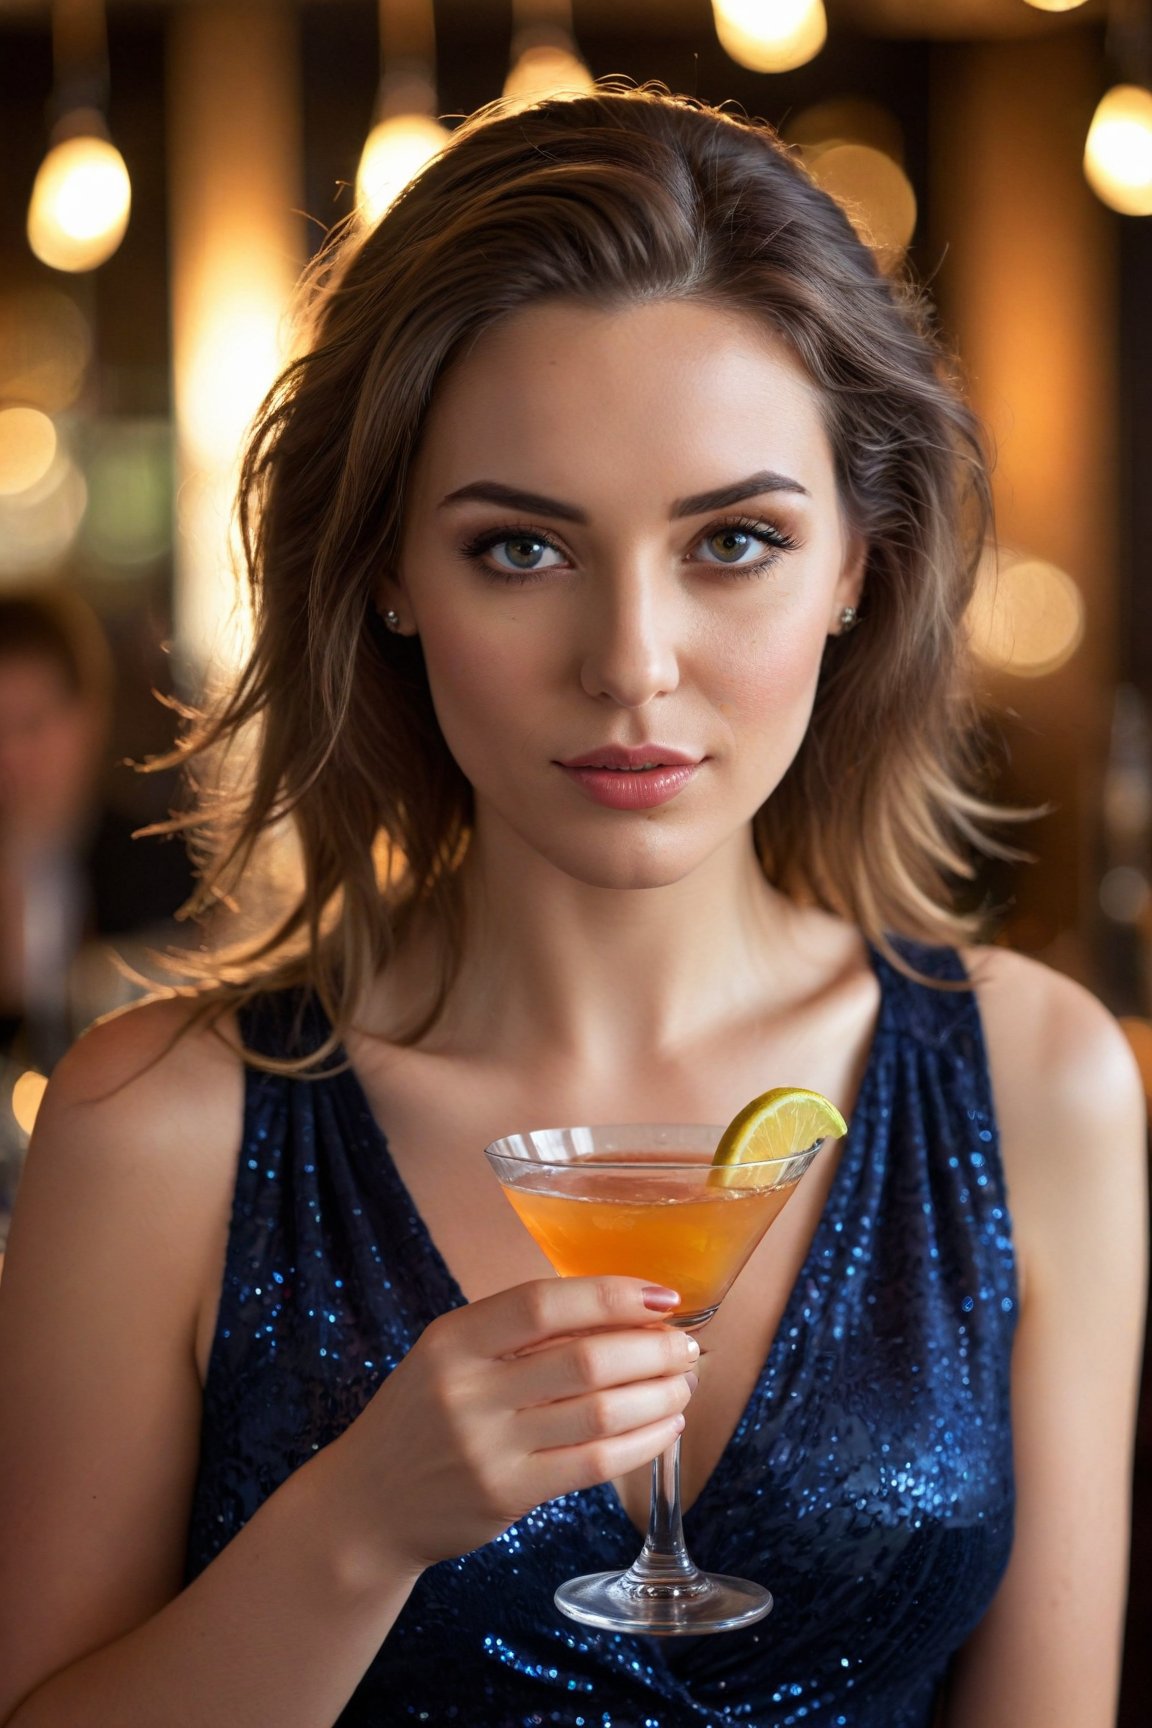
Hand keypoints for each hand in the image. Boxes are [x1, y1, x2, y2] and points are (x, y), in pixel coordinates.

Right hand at [332, 1277, 698, 1571]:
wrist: (367, 1504)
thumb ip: (518, 1335)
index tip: (663, 1296)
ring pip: (598, 1412)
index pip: (543, 1302)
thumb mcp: (450, 1356)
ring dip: (657, 1395)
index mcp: (453, 1338)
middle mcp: (467, 1388)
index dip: (612, 1295)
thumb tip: (621, 1312)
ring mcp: (486, 1446)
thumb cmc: (424, 1416)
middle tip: (686, 1346)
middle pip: (584, 1358)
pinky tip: (664, 1428)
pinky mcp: (506, 1495)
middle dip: (652, 1348)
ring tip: (683, 1384)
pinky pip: (592, 1463)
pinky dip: (641, 1443)